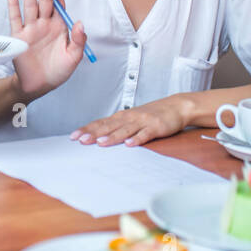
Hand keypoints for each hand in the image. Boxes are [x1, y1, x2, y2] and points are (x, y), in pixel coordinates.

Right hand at [8, 0, 86, 97]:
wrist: (38, 86)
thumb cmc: (57, 72)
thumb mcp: (73, 58)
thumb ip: (78, 41)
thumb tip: (80, 24)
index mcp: (58, 25)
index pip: (60, 1)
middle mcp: (44, 23)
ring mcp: (30, 28)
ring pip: (30, 3)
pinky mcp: (18, 36)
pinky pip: (15, 17)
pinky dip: (13, 3)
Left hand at [70, 96, 189, 146]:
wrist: (176, 106)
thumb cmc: (152, 115)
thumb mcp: (132, 119)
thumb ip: (117, 127)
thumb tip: (99, 137)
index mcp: (122, 116)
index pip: (100, 123)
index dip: (87, 129)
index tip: (73, 137)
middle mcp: (129, 117)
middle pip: (108, 126)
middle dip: (93, 134)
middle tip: (80, 141)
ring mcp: (142, 122)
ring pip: (124, 130)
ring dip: (112, 137)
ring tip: (100, 143)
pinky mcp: (155, 127)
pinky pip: (145, 134)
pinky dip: (137, 139)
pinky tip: (130, 144)